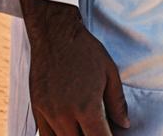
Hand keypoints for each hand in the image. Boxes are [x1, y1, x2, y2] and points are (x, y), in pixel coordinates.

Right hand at [18, 0, 129, 135]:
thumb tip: (124, 124)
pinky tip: (68, 130)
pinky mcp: (37, 110)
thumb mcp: (109, 72)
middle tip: (99, 129)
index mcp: (87, 107)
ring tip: (84, 127)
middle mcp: (66, 115)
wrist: (55, 35)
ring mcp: (48, 114)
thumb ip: (117, 102)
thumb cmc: (85, 51)